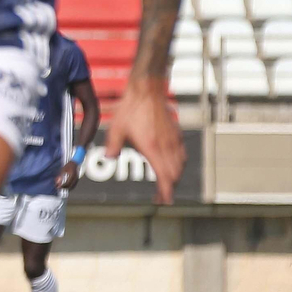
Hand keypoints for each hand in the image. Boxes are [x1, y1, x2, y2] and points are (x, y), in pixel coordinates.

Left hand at [56, 160, 80, 190]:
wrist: (74, 163)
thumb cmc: (68, 166)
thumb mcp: (63, 170)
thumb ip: (60, 176)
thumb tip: (57, 182)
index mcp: (72, 175)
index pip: (67, 183)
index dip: (62, 186)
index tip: (58, 187)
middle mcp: (75, 178)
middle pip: (70, 186)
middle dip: (64, 188)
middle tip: (59, 188)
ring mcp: (77, 179)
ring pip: (72, 186)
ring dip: (67, 188)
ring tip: (62, 187)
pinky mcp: (77, 179)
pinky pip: (74, 185)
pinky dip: (70, 187)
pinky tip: (66, 187)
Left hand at [106, 79, 183, 203]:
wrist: (148, 90)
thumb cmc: (132, 108)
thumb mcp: (116, 128)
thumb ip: (112, 145)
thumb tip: (109, 157)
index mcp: (152, 148)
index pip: (164, 176)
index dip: (166, 191)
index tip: (165, 201)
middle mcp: (166, 146)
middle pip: (174, 175)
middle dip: (169, 188)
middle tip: (161, 197)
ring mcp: (173, 140)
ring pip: (180, 165)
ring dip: (174, 177)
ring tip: (165, 184)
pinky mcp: (176, 133)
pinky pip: (181, 154)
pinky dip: (178, 165)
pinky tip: (170, 165)